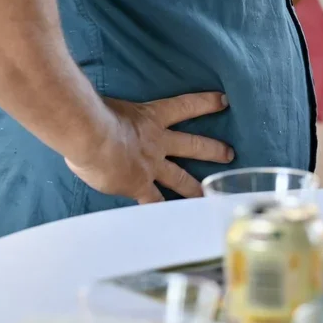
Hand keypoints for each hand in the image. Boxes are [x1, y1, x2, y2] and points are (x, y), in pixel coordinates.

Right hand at [64, 92, 232, 202]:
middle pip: (192, 145)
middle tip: (230, 154)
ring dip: (196, 188)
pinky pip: (155, 202)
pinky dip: (164, 211)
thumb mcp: (111, 106)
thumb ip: (115, 113)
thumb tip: (104, 114)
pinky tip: (172, 221)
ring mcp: (151, 165)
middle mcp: (157, 142)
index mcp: (152, 117)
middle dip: (213, 149)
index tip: (223, 101)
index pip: (186, 106)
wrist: (92, 136)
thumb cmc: (94, 115)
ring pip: (180, 178)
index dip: (205, 103)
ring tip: (209, 196)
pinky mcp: (140, 185)